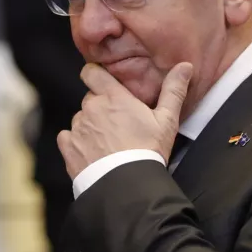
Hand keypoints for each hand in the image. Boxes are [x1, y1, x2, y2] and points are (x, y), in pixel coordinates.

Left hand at [58, 62, 192, 178]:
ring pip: (80, 119)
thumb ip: (173, 90)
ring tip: (107, 143)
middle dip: (101, 107)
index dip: (95, 75)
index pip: (91, 72)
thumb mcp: (167, 120)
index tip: (102, 82)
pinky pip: (67, 137)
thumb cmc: (148, 150)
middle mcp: (91, 108)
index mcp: (112, 97)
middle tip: (117, 124)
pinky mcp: (68, 147)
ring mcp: (77, 127)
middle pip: (90, 99)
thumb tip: (185, 66)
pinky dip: (76, 142)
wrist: (127, 184)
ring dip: (90, 126)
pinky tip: (91, 152)